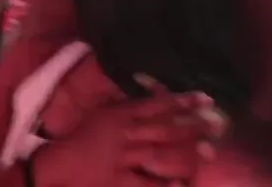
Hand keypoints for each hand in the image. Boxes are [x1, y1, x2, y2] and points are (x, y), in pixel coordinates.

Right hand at [30, 88, 222, 186]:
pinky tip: (181, 183)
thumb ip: (128, 106)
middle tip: (217, 125)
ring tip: (209, 151)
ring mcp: (121, 159)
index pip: (156, 105)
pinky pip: (144, 183)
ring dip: (185, 152)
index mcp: (120, 115)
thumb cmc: (81, 137)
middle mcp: (124, 135)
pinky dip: (163, 183)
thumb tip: (152, 92)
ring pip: (159, 154)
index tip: (206, 98)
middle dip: (192, 126)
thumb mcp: (104, 114)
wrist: (54, 165)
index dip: (182, 101)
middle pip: (164, 129)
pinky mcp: (116, 181)